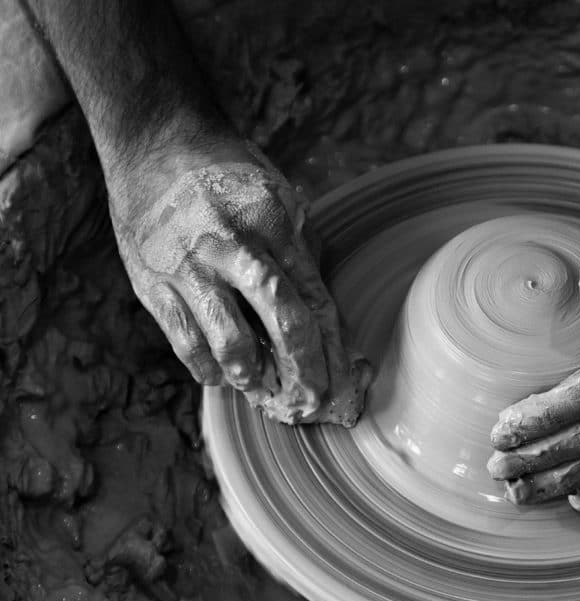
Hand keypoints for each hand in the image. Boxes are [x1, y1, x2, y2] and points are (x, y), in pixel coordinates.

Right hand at [107, 136, 370, 425]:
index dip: (333, 349)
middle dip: (304, 367)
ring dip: (251, 373)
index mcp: (277, 228)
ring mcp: (192, 266)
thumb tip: (326, 318)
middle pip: (282, 318)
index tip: (346, 384)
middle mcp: (237, 248)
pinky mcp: (153, 280)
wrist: (156, 141)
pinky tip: (218, 376)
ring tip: (260, 387)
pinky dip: (204, 365)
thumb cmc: (230, 176)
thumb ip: (302, 254)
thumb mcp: (281, 200)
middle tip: (313, 401)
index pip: (315, 300)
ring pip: (229, 336)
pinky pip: (183, 337)